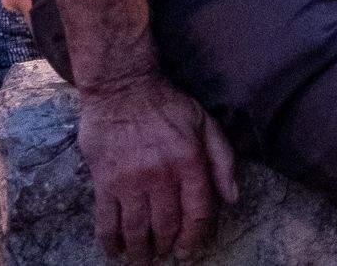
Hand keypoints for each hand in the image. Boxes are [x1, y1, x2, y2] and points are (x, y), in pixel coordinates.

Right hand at [78, 74, 238, 263]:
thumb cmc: (168, 106)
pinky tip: (116, 251)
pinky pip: (107, 222)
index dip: (196, 237)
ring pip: (137, 229)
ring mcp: (130, 181)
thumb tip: (232, 199)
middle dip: (168, 247)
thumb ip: (223, 161)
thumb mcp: (206, 124)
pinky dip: (111, 242)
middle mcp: (161, 175)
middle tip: (167, 256)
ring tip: (144, 259)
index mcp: (190, 162)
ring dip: (141, 251)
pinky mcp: (104, 182)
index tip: (191, 250)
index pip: (198, 212)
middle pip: (167, 225)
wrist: (123, 88)